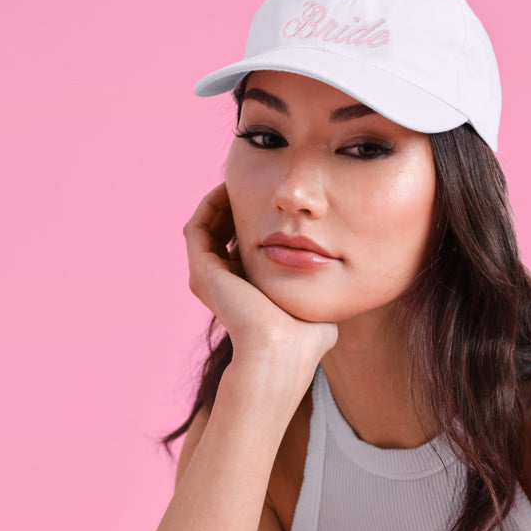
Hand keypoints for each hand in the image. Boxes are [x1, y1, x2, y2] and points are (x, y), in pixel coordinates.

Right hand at [183, 183, 336, 404]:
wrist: (282, 351)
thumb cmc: (305, 339)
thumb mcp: (313, 308)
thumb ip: (315, 291)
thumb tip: (332, 280)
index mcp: (245, 295)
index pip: (243, 250)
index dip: (257, 222)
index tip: (276, 203)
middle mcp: (221, 287)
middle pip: (223, 234)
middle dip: (239, 206)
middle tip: (257, 183)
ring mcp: (208, 280)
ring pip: (207, 228)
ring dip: (223, 200)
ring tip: (243, 179)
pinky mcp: (202, 272)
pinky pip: (198, 227)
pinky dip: (212, 204)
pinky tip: (232, 187)